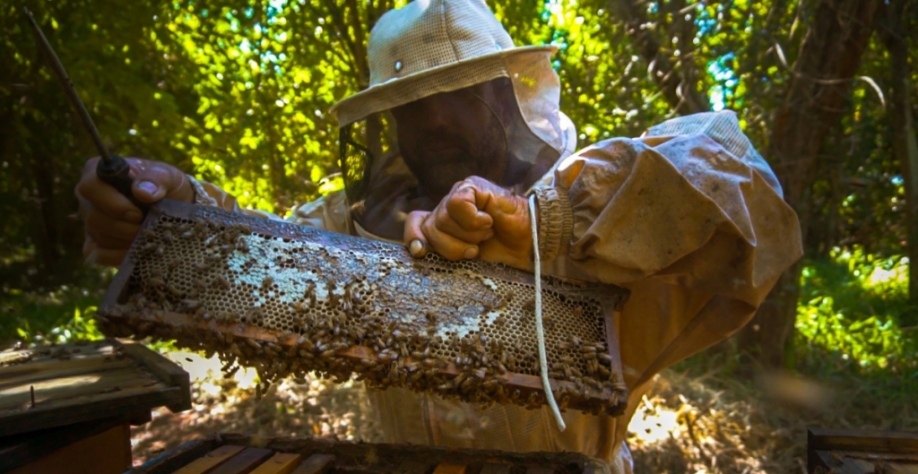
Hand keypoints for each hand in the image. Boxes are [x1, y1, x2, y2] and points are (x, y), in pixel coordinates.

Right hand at [75, 157, 193, 265]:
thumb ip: (157, 178)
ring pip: (99, 237)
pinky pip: (99, 255)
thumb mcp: (169, 175)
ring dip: (127, 241)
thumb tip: (142, 192)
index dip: (113, 203)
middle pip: (93, 217)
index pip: (91, 186)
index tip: (138, 213)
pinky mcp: (95, 245)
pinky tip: (140, 250)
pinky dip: (121, 255)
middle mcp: (88, 198)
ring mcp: (90, 223)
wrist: (174, 209)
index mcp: (99, 173)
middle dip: (125, 227)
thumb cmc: (166, 186)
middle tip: (148, 228)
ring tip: (149, 236)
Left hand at [404, 176, 532, 270]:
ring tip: (486, 234)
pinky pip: (458, 204)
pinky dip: (473, 220)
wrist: (530, 240)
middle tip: (475, 248)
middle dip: (451, 246)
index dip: (413, 237)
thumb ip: (443, 250)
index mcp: (444, 222)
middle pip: (430, 227)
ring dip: (468, 235)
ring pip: (443, 218)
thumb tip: (418, 250)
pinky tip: (489, 221)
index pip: (415, 222)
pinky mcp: (472, 186)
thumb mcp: (467, 256)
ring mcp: (460, 193)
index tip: (421, 252)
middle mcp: (448, 205)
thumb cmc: (501, 249)